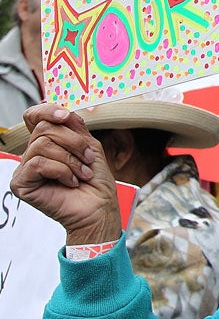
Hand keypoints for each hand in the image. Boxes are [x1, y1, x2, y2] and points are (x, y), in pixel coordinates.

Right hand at [9, 104, 121, 244]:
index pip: (34, 116)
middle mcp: (32, 154)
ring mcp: (25, 169)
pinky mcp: (20, 184)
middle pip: (43, 129)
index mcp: (47, 142)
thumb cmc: (95, 180)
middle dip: (73, 141)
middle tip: (87, 158)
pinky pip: (38, 163)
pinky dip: (61, 171)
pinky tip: (70, 182)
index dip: (47, 110)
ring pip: (42, 144)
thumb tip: (63, 112)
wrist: (98, 207)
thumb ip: (74, 128)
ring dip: (70, 159)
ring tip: (81, 173)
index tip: (66, 116)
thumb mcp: (89, 146)